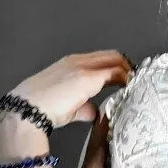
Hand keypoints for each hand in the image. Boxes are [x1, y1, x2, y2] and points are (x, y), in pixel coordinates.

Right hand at [8, 50, 132, 129]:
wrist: (28, 109)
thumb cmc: (43, 109)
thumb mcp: (68, 107)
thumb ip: (84, 107)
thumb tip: (95, 112)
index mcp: (71, 64)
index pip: (101, 59)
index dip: (117, 68)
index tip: (128, 81)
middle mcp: (78, 61)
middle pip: (112, 55)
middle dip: (127, 67)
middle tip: (138, 82)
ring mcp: (83, 67)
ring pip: (115, 59)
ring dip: (129, 71)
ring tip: (138, 85)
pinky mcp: (88, 77)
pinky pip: (115, 72)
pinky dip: (126, 78)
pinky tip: (133, 88)